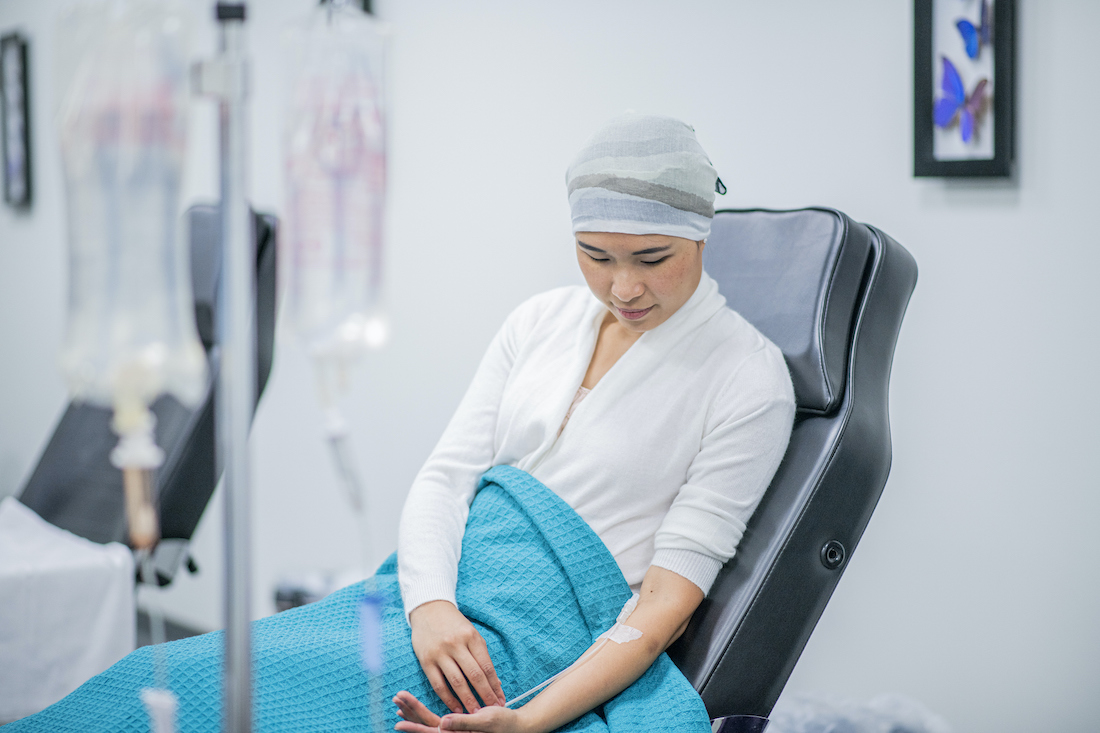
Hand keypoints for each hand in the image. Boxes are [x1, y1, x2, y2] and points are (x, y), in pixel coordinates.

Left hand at [395, 691, 526, 732]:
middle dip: (411, 711)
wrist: (518, 726)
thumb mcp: (486, 721)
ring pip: (429, 721)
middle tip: (396, 699)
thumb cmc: (504, 724)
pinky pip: (436, 719)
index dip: (415, 723)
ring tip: (399, 702)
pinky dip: (424, 713)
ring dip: (414, 710)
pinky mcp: (457, 724)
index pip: (431, 729)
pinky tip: (415, 707)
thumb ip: (463, 723)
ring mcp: (453, 730)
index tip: (398, 719)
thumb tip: (441, 723)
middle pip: (426, 724)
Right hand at [408, 600, 505, 712]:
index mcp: (471, 637)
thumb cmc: (454, 624)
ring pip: (457, 682)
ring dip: (468, 700)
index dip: (495, 685)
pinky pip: (439, 684)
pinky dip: (448, 699)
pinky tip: (456, 708)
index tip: (501, 699)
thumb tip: (495, 681)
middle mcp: (456, 644)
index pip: (486, 666)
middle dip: (485, 695)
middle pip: (474, 676)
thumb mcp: (471, 633)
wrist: (429, 609)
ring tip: (476, 713)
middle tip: (493, 710)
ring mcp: (440, 653)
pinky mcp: (426, 661)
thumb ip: (482, 655)